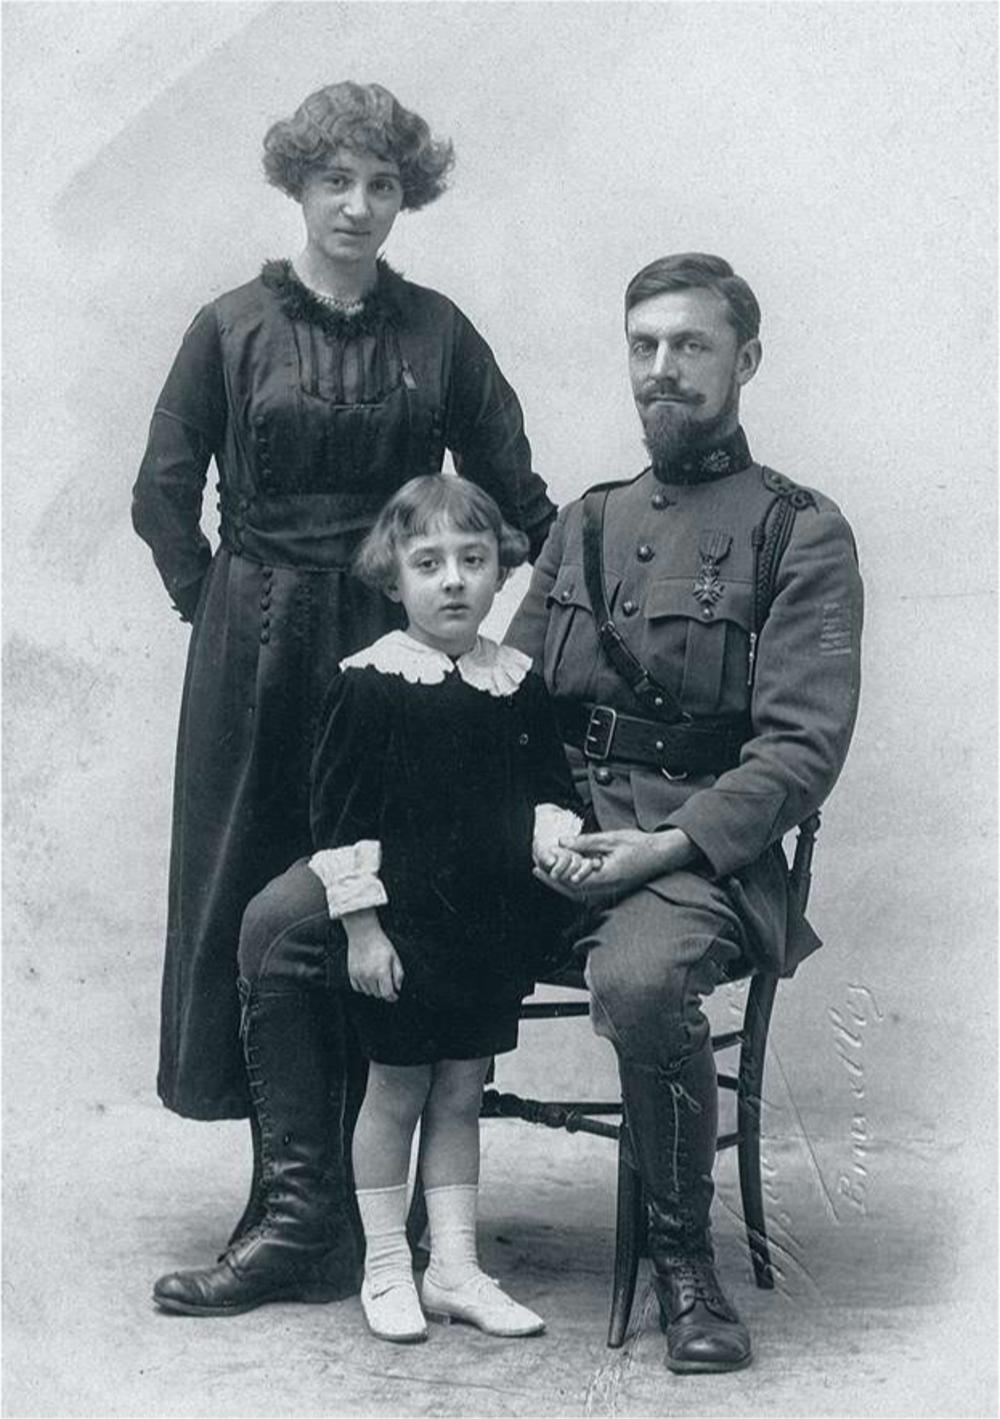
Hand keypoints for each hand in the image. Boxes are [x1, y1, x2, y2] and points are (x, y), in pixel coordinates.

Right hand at [345, 918, 403, 1002]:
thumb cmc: (380, 944)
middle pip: (378, 994)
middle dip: (384, 990)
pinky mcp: (352, 973)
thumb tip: (397, 988)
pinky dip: (363, 987)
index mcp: (382, 972)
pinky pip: (357, 988)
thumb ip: (398, 974)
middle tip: (386, 982)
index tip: (394, 996)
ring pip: (368, 992)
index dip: (392, 997)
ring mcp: (359, 975)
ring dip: (374, 989)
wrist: (363, 934)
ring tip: (377, 978)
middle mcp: (369, 976)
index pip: (387, 994)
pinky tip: (368, 979)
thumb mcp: (394, 956)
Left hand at [534, 827, 695, 900]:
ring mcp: (610, 891)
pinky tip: (567, 874)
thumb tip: (562, 842)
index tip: (540, 866)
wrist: (662, 855)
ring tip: (547, 872)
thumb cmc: (640, 845)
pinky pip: (588, 891)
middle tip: (537, 870)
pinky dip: (574, 883)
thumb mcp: (610, 839)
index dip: (553, 875)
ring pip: (579, 893)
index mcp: (606, 877)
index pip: (572, 881)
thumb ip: (585, 842)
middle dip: (553, 881)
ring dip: (561, 883)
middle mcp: (607, 889)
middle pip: (572, 890)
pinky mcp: (611, 888)